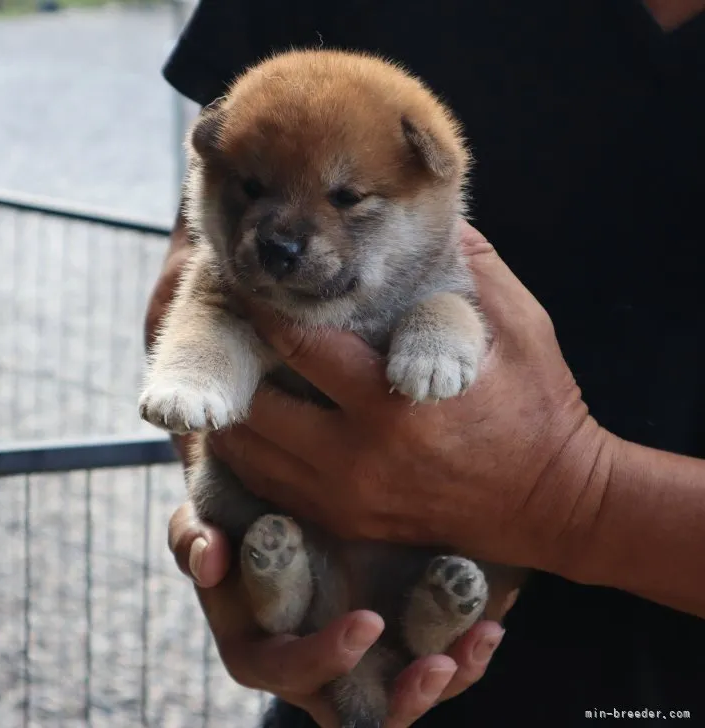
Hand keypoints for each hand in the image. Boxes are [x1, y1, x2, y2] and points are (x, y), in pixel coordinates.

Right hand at [168, 501, 505, 727]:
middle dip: (400, 699)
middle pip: (355, 709)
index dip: (324, 661)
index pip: (288, 672)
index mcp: (261, 644)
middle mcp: (312, 661)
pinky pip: (429, 657)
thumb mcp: (202, 516)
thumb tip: (211, 557)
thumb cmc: (232, 509)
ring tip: (477, 645)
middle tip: (437, 666)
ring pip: (401, 694)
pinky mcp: (391, 632)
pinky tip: (488, 622)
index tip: (365, 624)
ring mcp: (356, 652)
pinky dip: (462, 649)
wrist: (270, 493)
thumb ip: (193, 536)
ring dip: (443, 681)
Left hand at [210, 221, 611, 572]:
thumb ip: (473, 268)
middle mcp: (358, 456)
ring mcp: (346, 497)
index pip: (298, 343)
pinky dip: (251, 452)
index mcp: (394, 400)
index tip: (247, 281)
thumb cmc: (540, 409)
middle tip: (226, 325)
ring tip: (233, 369)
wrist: (555, 505)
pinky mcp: (347, 522)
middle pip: (257, 402)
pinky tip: (253, 421)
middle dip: (235, 357)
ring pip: (250, 452)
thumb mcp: (521, 327)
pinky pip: (270, 486)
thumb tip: (437, 215)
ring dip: (234, 407)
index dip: (263, 306)